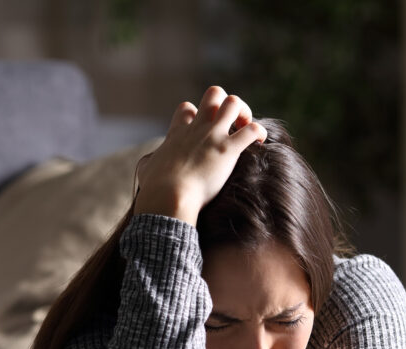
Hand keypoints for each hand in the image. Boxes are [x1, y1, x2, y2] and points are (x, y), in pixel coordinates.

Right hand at [133, 86, 266, 224]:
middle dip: (225, 104)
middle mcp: (197, 128)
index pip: (187, 108)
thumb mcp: (146, 169)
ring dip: (244, 112)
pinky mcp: (229, 149)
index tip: (202, 131)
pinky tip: (259, 143)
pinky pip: (252, 129)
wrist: (169, 197)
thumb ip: (150, 161)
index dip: (197, 114)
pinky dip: (259, 133)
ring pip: (234, 102)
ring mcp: (213, 136)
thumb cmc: (155, 187)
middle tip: (231, 124)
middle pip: (213, 94)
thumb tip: (150, 162)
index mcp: (178, 132)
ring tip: (245, 129)